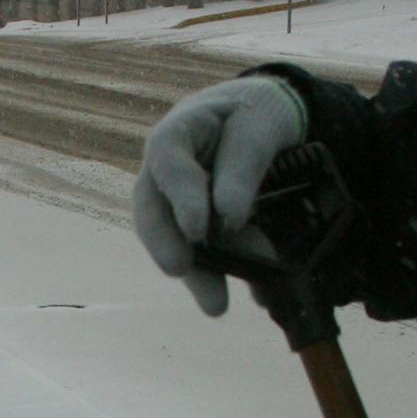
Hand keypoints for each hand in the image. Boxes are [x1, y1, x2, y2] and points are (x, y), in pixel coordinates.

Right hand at [131, 76, 307, 314]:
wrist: (264, 119)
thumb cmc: (255, 112)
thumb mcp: (259, 125)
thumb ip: (243, 165)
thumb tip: (228, 217)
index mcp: (176, 135)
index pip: (169, 165)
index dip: (181, 198)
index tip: (199, 230)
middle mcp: (165, 173)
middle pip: (153, 212)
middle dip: (166, 247)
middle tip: (181, 272)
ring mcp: (177, 203)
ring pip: (175, 240)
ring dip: (197, 273)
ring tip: (217, 306)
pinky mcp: (199, 228)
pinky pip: (206, 252)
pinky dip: (228, 271)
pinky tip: (256, 292)